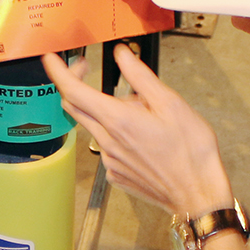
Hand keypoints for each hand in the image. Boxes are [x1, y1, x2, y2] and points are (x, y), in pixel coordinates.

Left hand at [43, 46, 231, 216]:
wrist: (198, 193)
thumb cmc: (191, 152)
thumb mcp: (171, 103)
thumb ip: (140, 77)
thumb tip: (122, 55)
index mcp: (118, 120)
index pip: (74, 91)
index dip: (59, 72)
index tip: (51, 59)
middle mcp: (107, 141)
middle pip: (75, 108)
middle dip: (75, 84)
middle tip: (86, 69)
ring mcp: (109, 161)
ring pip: (94, 127)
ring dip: (105, 111)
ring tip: (140, 111)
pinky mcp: (116, 174)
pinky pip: (106, 147)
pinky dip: (116, 134)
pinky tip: (141, 136)